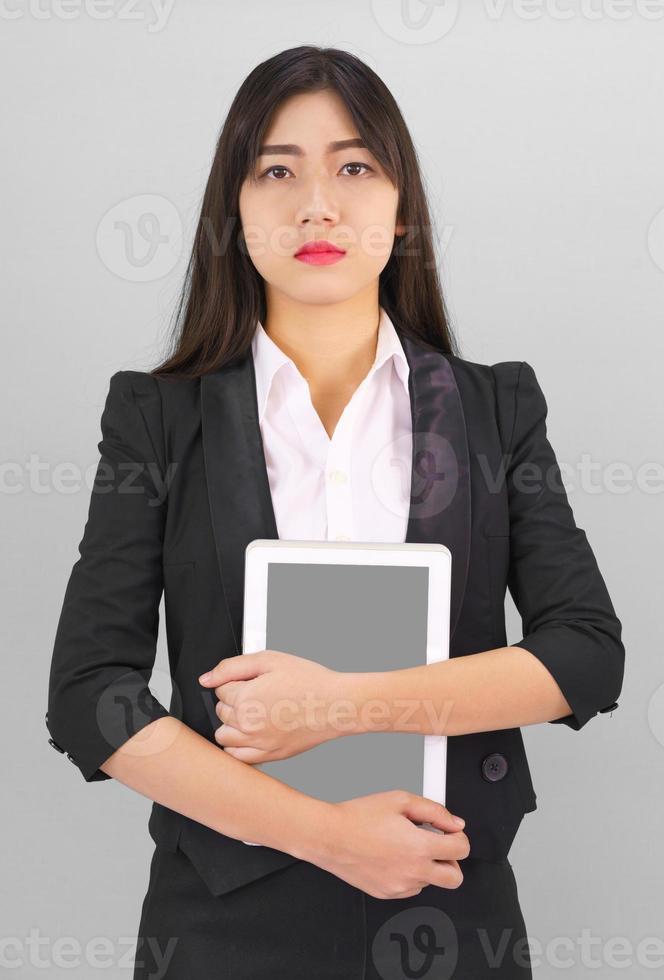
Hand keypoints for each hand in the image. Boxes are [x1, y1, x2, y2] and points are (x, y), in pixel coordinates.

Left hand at [198, 650, 343, 763]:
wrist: (336, 704)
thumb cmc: (308, 681)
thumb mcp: (269, 660)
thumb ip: (232, 667)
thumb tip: (206, 679)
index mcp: (245, 699)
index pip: (220, 690)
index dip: (235, 681)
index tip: (252, 681)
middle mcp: (247, 726)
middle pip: (221, 713)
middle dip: (233, 701)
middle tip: (257, 693)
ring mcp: (258, 744)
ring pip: (224, 738)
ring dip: (232, 725)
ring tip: (253, 714)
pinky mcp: (269, 756)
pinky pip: (238, 758)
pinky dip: (239, 747)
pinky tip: (252, 734)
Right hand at [306, 790, 469, 898]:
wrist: (329, 836)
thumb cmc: (359, 816)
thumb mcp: (400, 800)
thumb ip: (434, 811)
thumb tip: (454, 823)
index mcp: (420, 846)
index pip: (461, 850)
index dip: (459, 837)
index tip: (451, 832)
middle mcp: (413, 871)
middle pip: (455, 878)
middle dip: (452, 861)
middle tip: (438, 846)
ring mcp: (400, 886)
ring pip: (431, 882)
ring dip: (427, 865)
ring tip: (406, 846)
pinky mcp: (387, 894)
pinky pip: (411, 888)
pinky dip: (409, 874)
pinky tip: (394, 856)